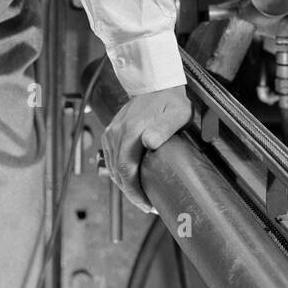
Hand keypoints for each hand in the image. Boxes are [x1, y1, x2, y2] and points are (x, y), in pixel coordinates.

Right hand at [101, 84, 190, 212]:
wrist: (156, 83)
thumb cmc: (170, 101)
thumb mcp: (177, 113)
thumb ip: (164, 128)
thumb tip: (149, 142)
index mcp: (132, 131)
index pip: (127, 170)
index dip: (135, 192)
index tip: (148, 204)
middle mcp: (118, 133)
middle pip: (118, 173)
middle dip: (131, 193)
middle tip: (148, 204)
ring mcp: (112, 132)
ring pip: (112, 167)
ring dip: (124, 184)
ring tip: (141, 195)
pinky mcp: (111, 132)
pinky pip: (110, 158)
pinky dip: (118, 172)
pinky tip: (130, 179)